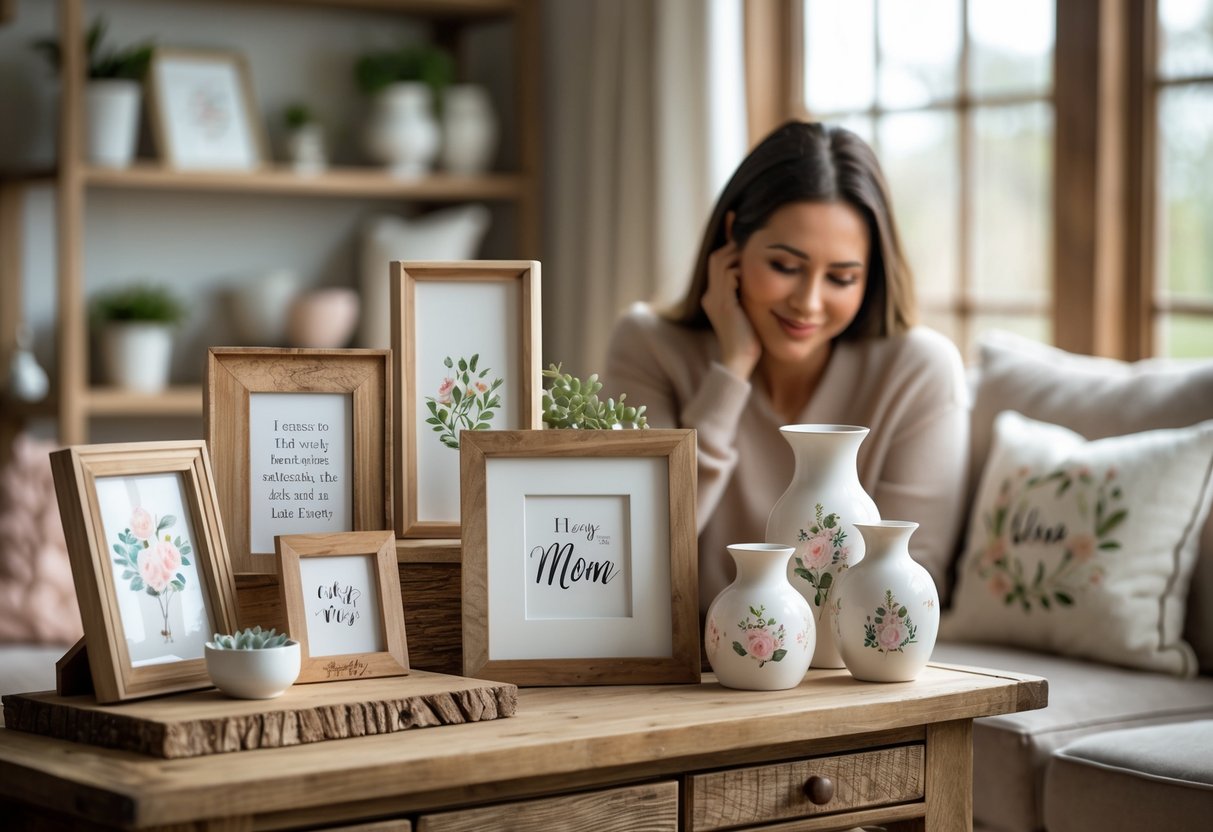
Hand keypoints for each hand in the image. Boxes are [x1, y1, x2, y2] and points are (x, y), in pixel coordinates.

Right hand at [701, 236, 761, 379]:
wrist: (740, 360)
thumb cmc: (749, 339)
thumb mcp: (747, 312)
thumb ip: (747, 295)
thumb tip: (762, 279)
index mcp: (714, 297)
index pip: (718, 262)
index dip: (728, 244)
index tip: (739, 229)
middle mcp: (711, 295)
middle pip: (717, 257)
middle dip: (733, 242)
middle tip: (749, 232)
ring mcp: (716, 299)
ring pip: (722, 261)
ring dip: (740, 254)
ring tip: (757, 252)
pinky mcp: (725, 304)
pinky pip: (730, 275)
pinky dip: (742, 267)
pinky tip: (757, 269)